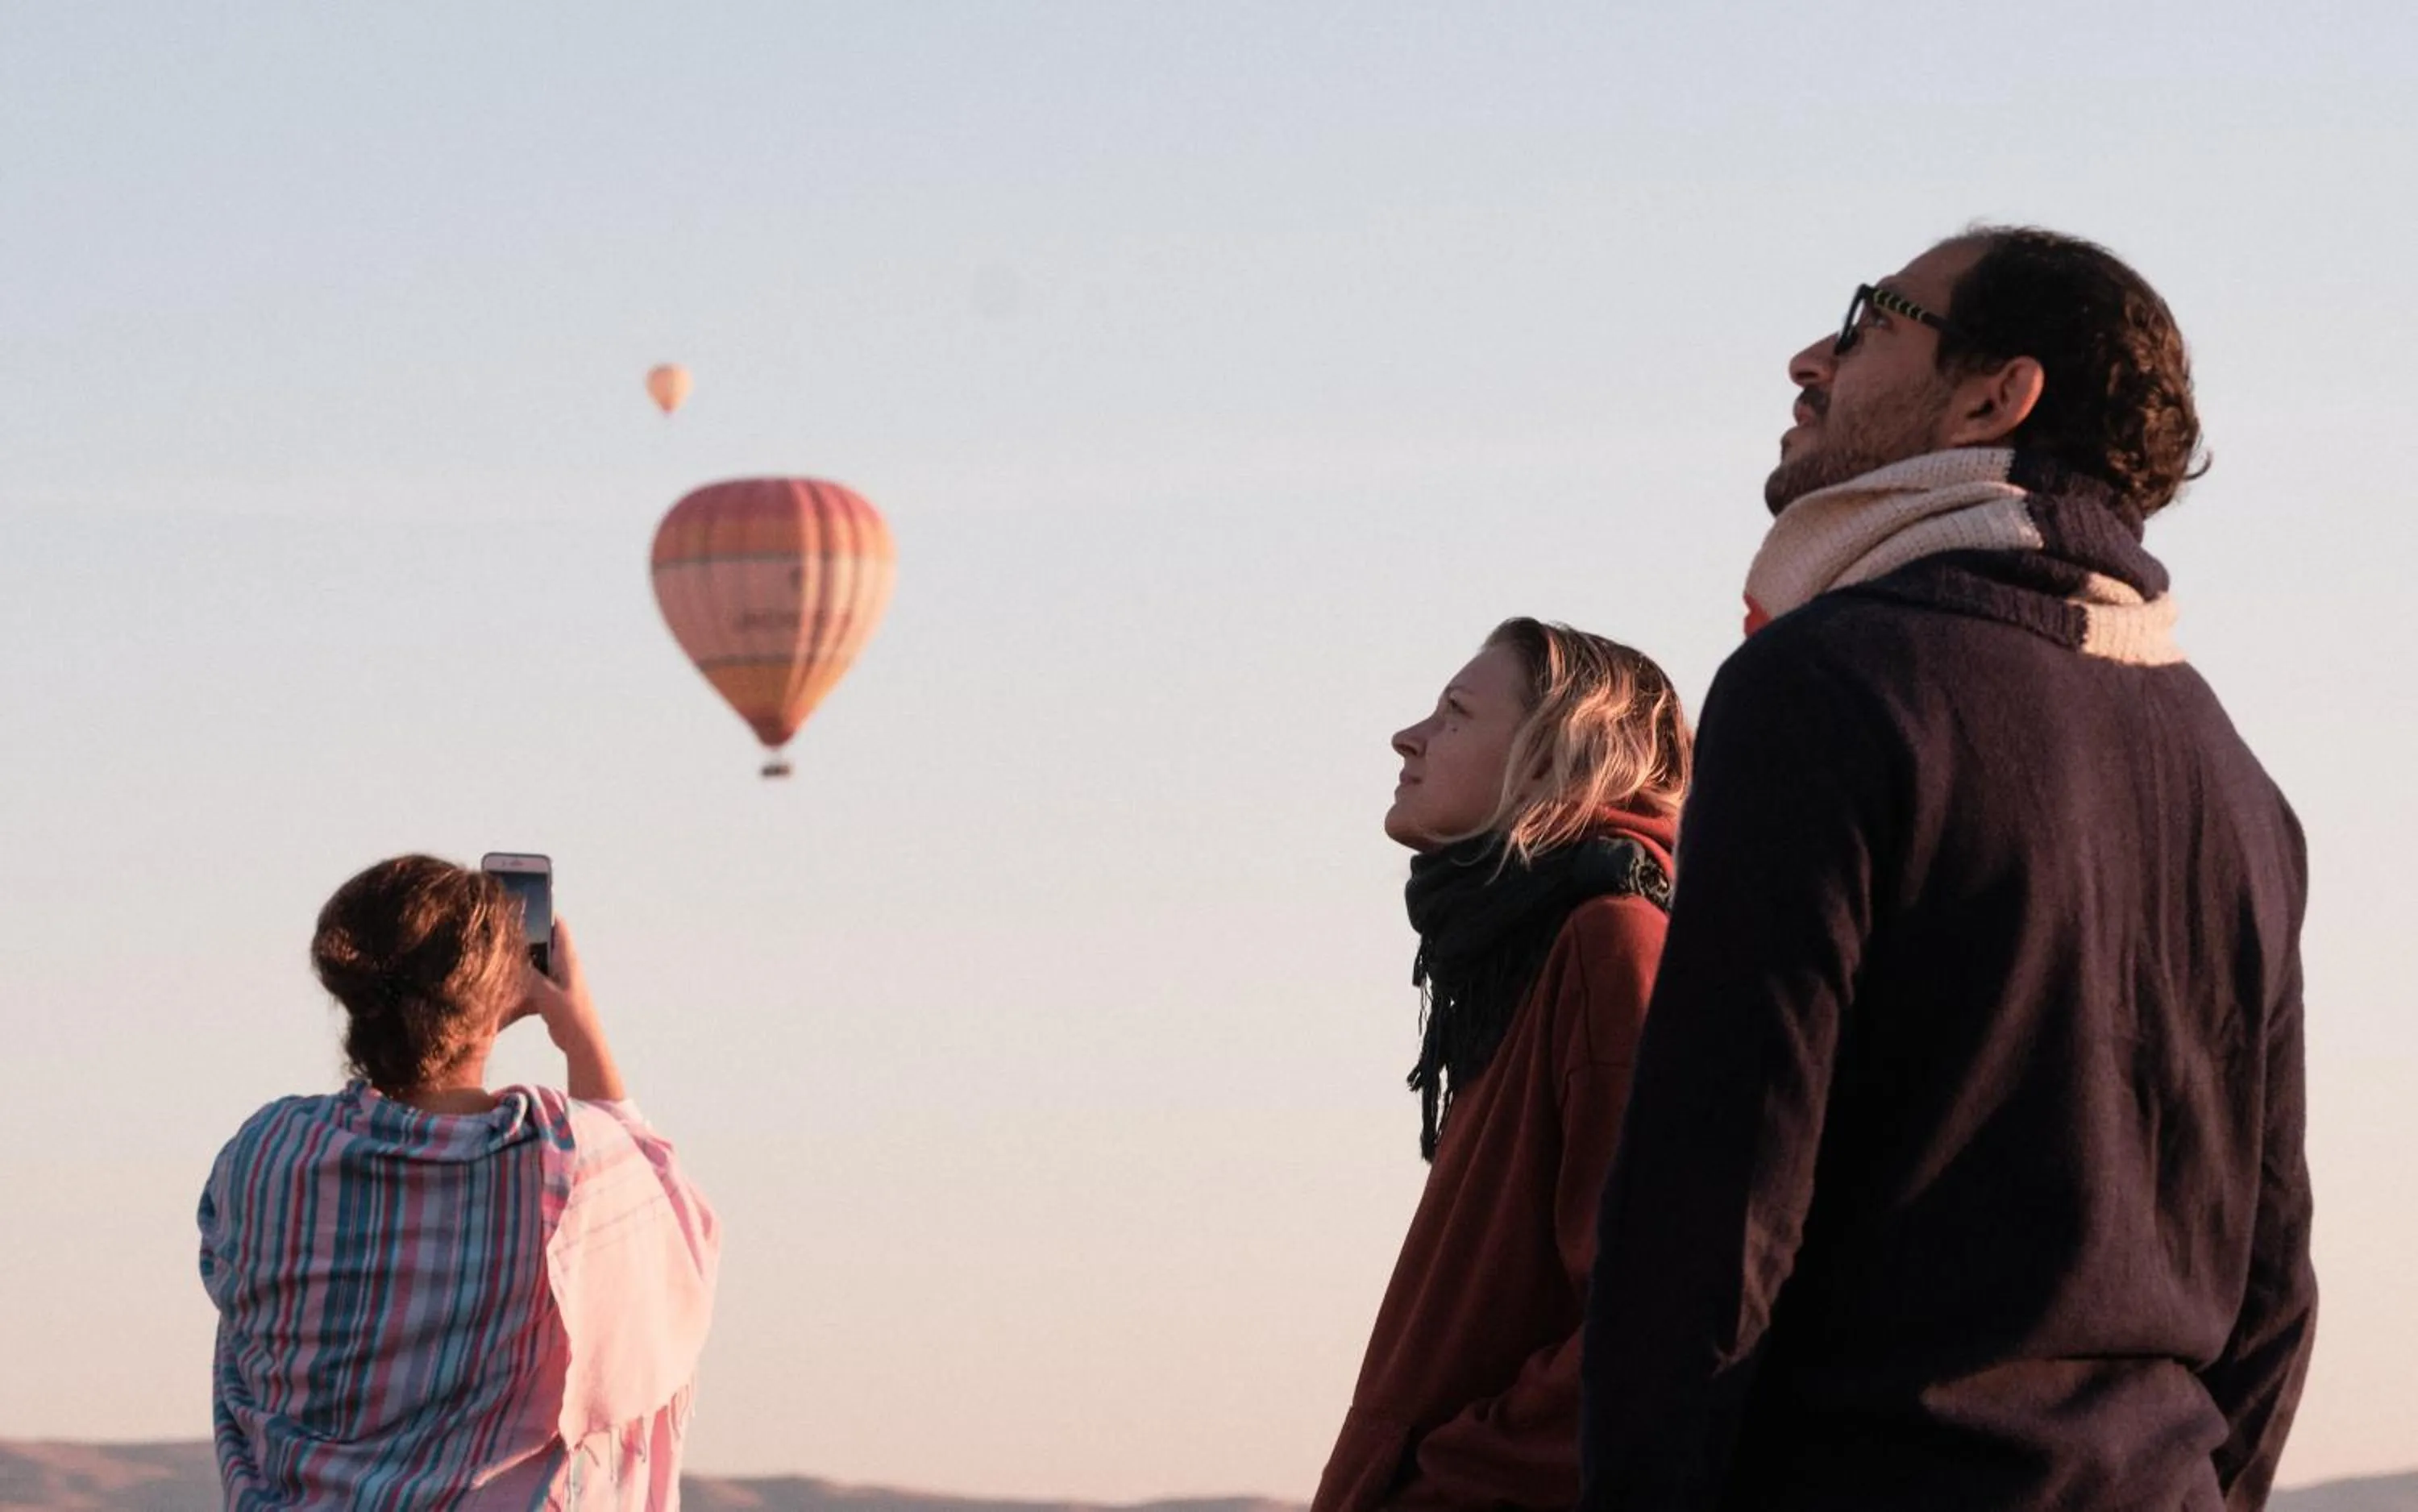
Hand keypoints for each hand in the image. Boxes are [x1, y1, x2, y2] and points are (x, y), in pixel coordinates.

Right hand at [513, 918, 601, 1052]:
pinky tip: (509, 982)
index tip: (526, 904)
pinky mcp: (553, 992)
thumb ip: (528, 975)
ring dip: (525, 959)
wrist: (582, 1040)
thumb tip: (509, 958)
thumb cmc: (570, 1014)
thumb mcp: (544, 992)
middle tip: (505, 929)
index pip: (558, 926)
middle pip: (545, 941)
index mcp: (567, 958)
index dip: (544, 913)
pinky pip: (536, 979)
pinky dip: (525, 978)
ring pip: (538, 961)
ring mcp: (559, 978)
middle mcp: (564, 964)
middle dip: (528, 935)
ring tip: (502, 953)